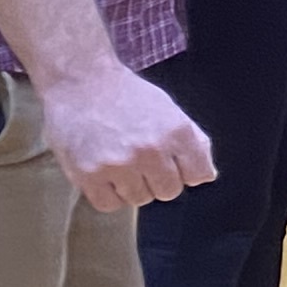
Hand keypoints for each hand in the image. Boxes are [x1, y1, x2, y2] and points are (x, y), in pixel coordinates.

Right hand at [41, 60, 212, 210]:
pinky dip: (108, 194)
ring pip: (139, 199)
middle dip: (158, 179)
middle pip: (169, 192)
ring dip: (131, 186)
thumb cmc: (126, 95)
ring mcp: (119, 165)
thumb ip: (192, 141)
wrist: (80, 81)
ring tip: (118, 158)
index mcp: (177, 131)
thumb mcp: (169, 109)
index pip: (199, 175)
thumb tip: (206, 175)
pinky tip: (103, 171)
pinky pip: (110, 205)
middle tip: (140, 158)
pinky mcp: (89, 175)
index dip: (185, 170)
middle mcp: (151, 150)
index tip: (172, 161)